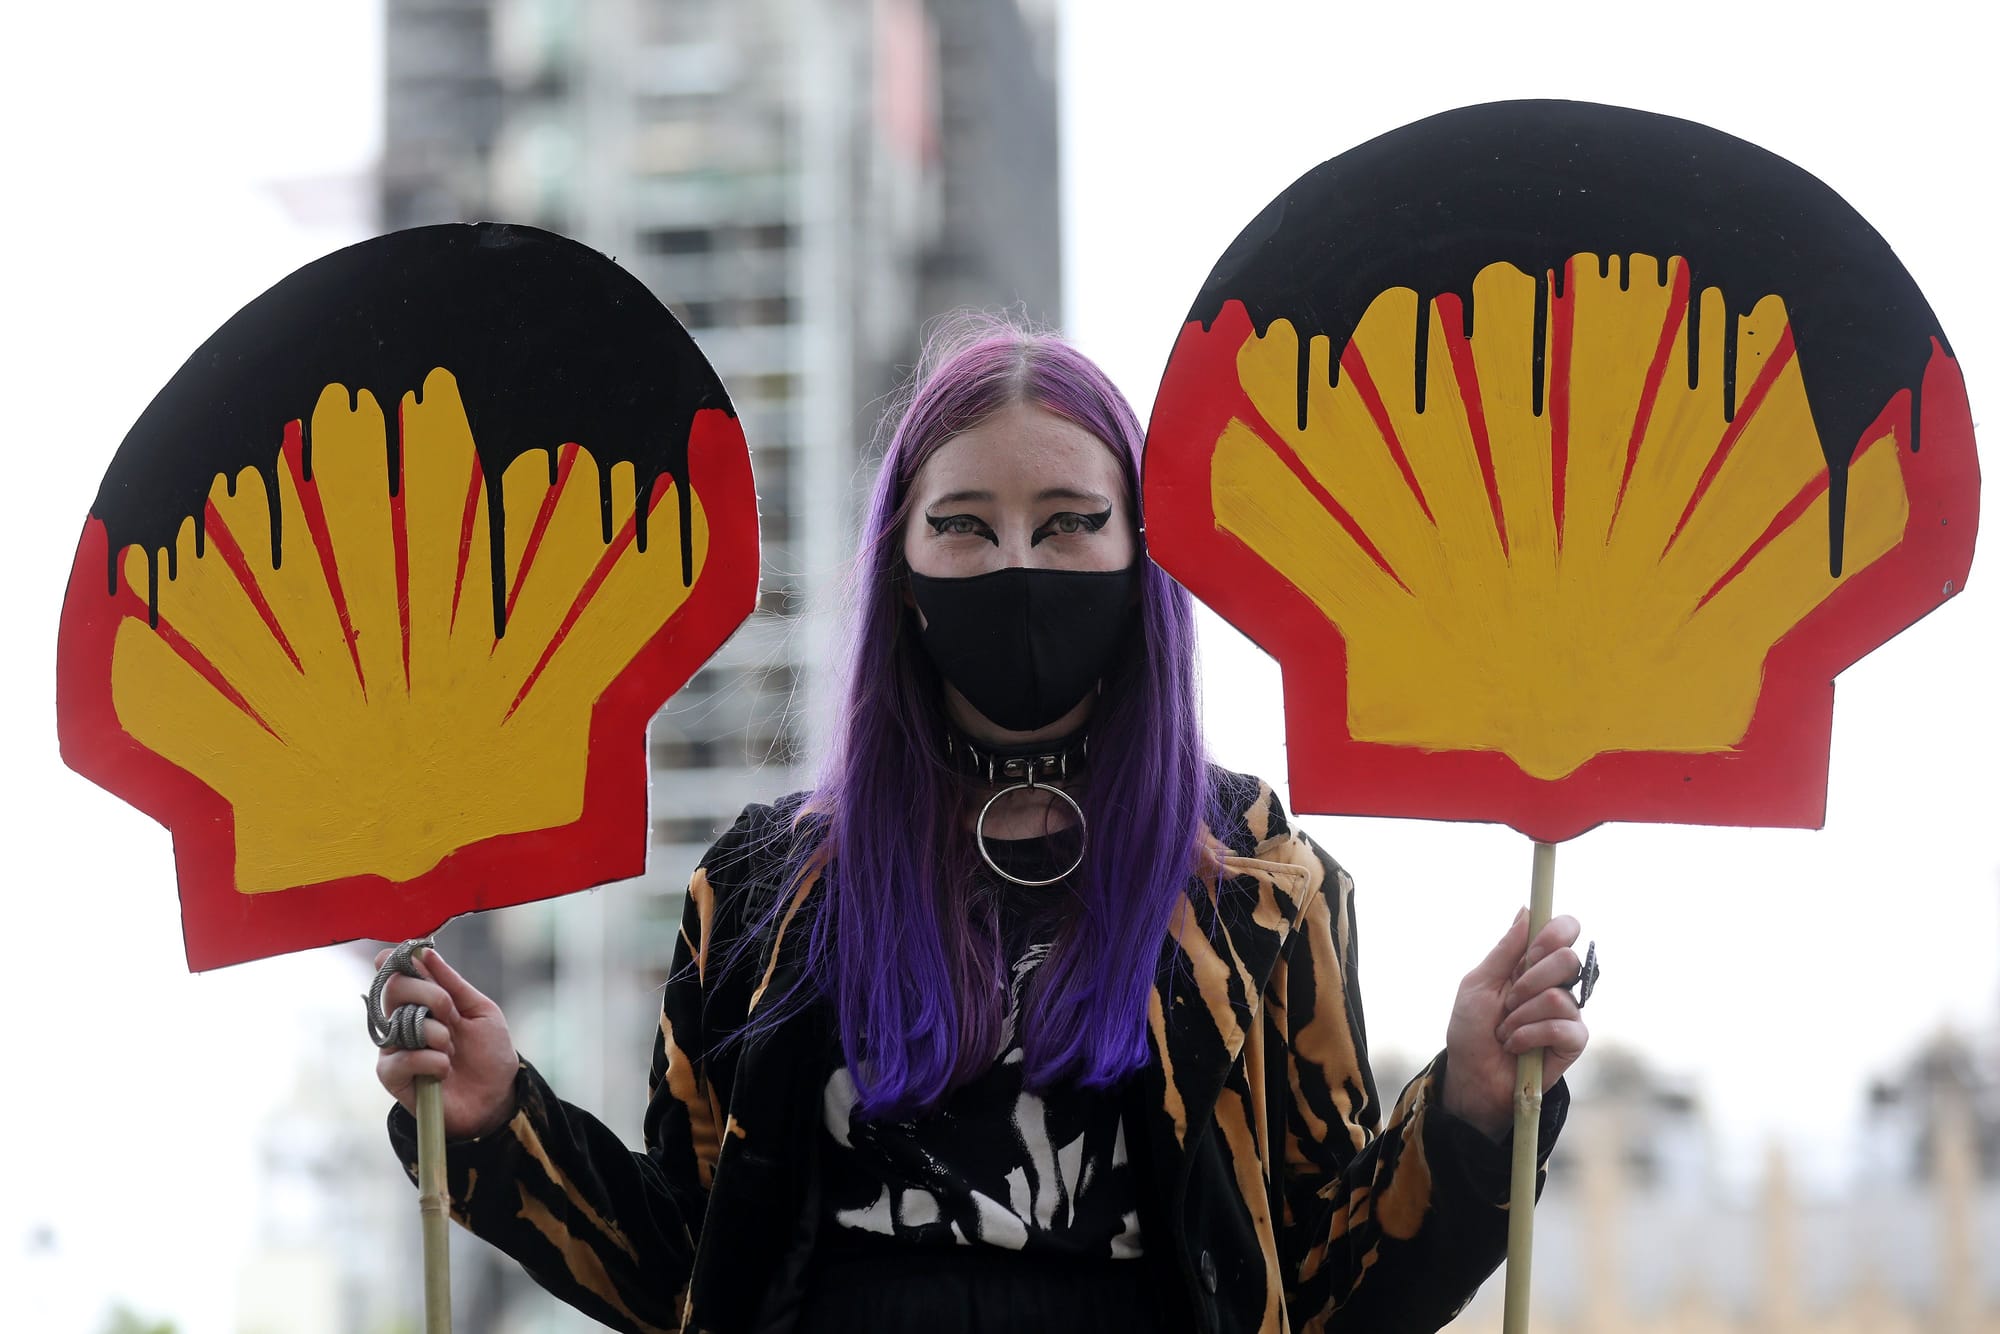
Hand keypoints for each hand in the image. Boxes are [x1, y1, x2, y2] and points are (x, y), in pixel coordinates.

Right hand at [372, 946, 520, 1140]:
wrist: (496, 1097)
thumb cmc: (488, 1053)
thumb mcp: (480, 1011)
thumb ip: (453, 983)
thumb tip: (425, 953)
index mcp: (422, 1001)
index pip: (397, 973)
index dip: (396, 960)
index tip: (406, 953)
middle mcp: (402, 1021)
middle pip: (394, 989)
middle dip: (430, 995)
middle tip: (451, 1013)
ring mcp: (395, 1048)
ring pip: (402, 1022)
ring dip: (438, 1034)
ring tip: (452, 1051)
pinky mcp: (393, 1077)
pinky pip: (403, 1058)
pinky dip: (432, 1061)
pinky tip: (444, 1070)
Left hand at [1440, 909, 1589, 1140]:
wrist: (1472, 1076)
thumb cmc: (1471, 1029)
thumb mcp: (1478, 984)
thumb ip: (1504, 950)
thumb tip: (1527, 910)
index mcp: (1532, 963)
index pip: (1564, 929)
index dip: (1555, 933)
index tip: (1531, 951)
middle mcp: (1554, 983)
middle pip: (1568, 959)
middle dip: (1531, 980)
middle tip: (1509, 999)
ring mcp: (1567, 1012)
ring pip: (1560, 997)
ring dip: (1522, 1016)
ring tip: (1505, 1030)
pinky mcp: (1573, 1042)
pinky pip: (1565, 1027)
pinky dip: (1531, 1035)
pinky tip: (1517, 1046)